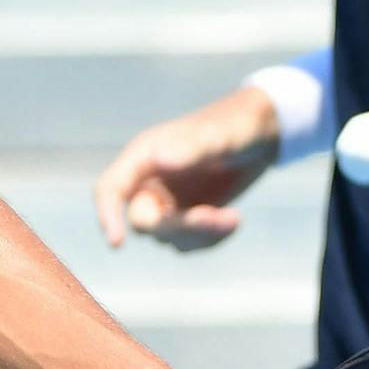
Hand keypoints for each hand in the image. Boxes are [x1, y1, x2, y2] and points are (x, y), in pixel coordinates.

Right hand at [94, 84, 279, 250]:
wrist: (261, 133)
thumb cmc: (236, 125)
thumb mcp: (218, 136)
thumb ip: (191, 148)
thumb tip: (160, 159)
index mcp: (145, 156)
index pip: (111, 189)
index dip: (108, 215)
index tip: (118, 243)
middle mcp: (150, 180)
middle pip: (142, 220)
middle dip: (177, 226)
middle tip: (216, 218)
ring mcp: (167, 201)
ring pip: (166, 236)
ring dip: (199, 235)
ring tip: (234, 219)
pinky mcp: (187, 216)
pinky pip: (187, 242)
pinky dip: (209, 238)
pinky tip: (232, 220)